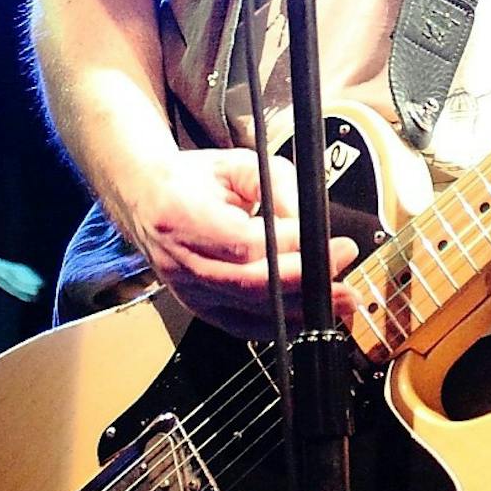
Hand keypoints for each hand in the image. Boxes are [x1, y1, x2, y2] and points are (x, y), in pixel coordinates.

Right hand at [112, 149, 359, 338]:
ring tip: (339, 302)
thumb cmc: (191, 179)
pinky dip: (279, 324)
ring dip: (300, 311)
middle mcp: (181, 260)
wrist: (146, 198)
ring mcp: (187, 290)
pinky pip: (242, 326)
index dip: (292, 248)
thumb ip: (278, 186)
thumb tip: (311, 223)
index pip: (245, 243)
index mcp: (183, 216)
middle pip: (249, 285)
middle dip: (305, 285)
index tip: (330, 242)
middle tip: (345, 278)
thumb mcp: (237, 164)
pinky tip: (307, 317)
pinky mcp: (197, 307)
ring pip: (248, 312)